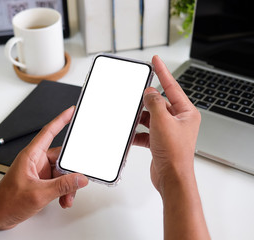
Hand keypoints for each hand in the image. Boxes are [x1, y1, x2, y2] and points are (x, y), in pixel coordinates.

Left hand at [0, 106, 88, 230]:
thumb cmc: (6, 201)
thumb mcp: (39, 194)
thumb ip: (62, 186)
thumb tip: (80, 178)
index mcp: (31, 155)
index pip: (49, 132)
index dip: (61, 120)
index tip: (72, 111)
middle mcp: (35, 161)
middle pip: (61, 158)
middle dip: (70, 172)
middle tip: (77, 181)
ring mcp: (38, 171)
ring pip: (61, 172)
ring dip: (67, 185)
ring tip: (66, 197)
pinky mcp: (40, 181)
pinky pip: (57, 181)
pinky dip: (63, 190)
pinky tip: (63, 199)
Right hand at [133, 56, 208, 238]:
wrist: (171, 178)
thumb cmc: (174, 154)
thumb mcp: (162, 122)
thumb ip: (154, 103)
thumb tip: (150, 92)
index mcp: (186, 113)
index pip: (172, 86)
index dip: (162, 72)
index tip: (155, 60)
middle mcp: (179, 120)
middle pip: (159, 103)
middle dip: (146, 101)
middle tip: (136, 93)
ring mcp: (169, 131)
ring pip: (151, 117)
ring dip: (140, 119)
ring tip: (131, 117)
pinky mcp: (159, 141)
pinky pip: (146, 131)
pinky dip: (138, 133)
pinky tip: (131, 135)